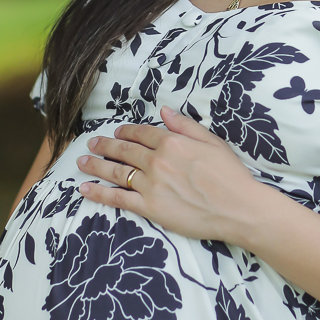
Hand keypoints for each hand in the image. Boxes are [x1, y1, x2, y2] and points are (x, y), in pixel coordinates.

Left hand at [76, 105, 266, 243]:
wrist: (238, 208)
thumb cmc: (230, 175)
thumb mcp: (212, 141)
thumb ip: (185, 125)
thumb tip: (164, 111)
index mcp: (172, 142)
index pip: (142, 133)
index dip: (127, 132)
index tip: (117, 133)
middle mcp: (157, 161)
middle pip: (123, 150)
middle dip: (104, 145)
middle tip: (91, 143)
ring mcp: (151, 185)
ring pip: (116, 172)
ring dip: (95, 165)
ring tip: (80, 162)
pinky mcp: (149, 207)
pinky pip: (117, 198)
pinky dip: (99, 193)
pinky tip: (84, 188)